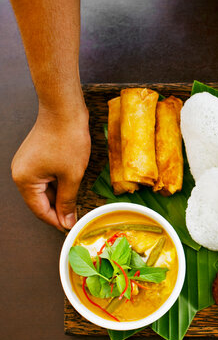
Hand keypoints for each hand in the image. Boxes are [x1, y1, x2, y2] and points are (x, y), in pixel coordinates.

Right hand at [11, 104, 89, 229]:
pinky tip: (70, 188)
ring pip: (43, 190)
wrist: (64, 110)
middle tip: (75, 219)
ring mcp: (26, 164)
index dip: (56, 221)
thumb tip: (67, 221)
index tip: (71, 229)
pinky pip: (45, 178)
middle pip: (39, 201)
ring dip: (58, 198)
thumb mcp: (72, 176)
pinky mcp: (34, 157)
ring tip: (75, 206)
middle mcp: (20, 173)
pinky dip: (57, 185)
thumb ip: (68, 201)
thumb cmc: (67, 140)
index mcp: (24, 180)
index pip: (40, 210)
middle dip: (57, 211)